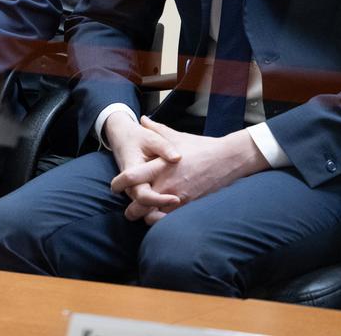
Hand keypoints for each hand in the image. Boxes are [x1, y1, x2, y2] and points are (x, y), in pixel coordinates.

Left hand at [112, 116, 268, 223]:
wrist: (227, 159)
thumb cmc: (200, 147)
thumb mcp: (176, 136)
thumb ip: (155, 129)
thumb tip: (142, 119)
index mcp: (160, 166)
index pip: (131, 177)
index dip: (118, 184)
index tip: (114, 187)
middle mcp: (166, 184)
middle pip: (138, 203)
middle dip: (130, 209)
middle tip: (128, 208)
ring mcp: (178, 197)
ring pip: (152, 216)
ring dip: (145, 216)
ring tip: (143, 214)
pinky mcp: (189, 205)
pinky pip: (168, 220)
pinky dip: (161, 220)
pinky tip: (159, 217)